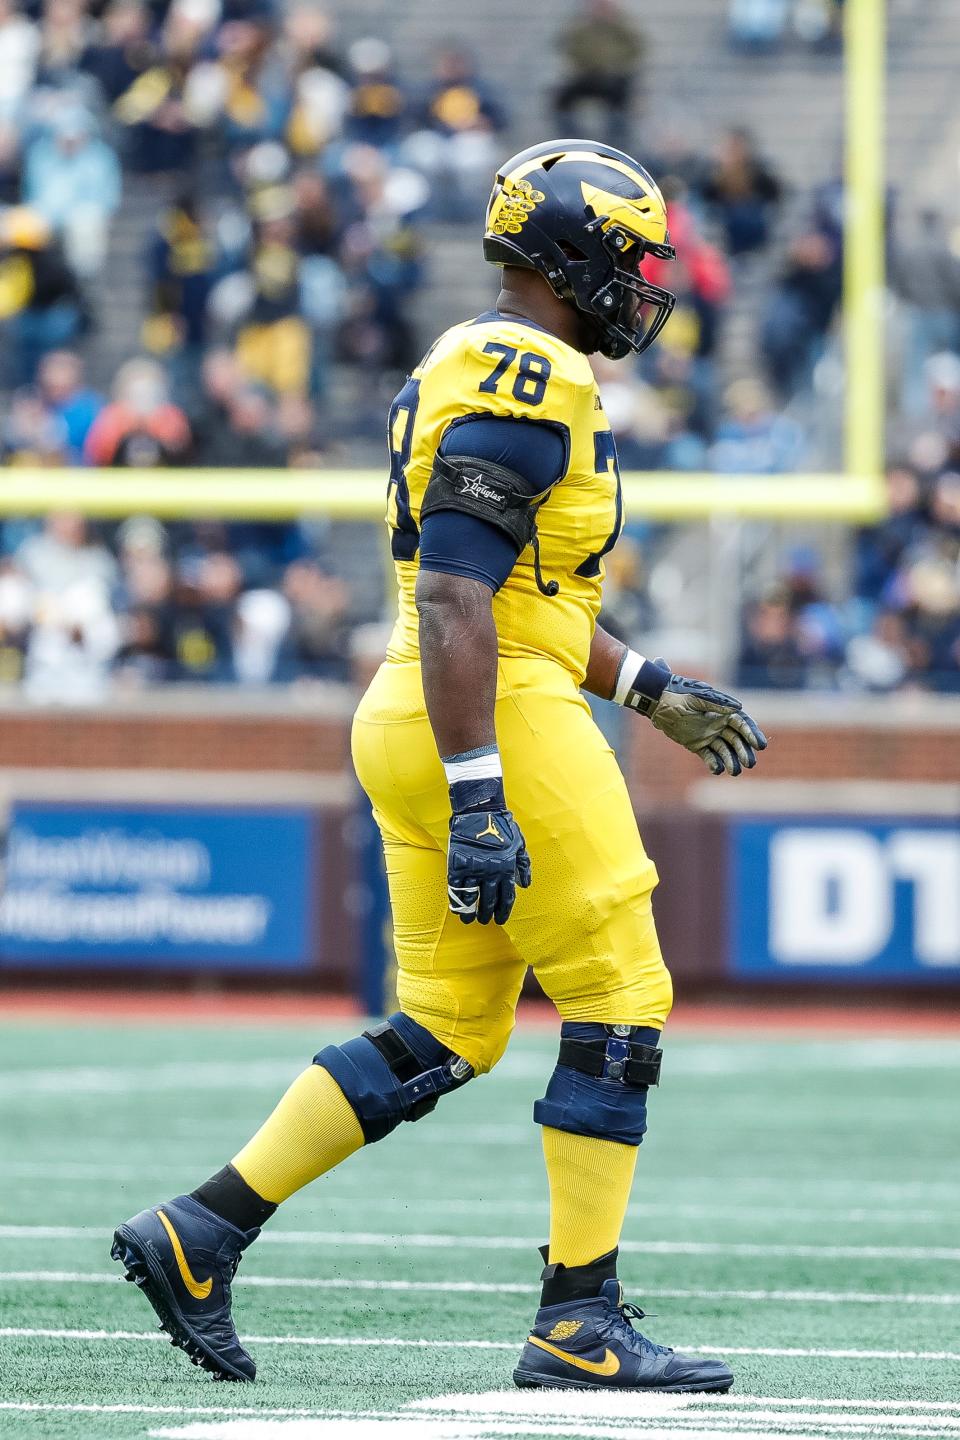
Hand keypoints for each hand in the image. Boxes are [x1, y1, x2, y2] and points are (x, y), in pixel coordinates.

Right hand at [447, 794, 531, 924]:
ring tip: (470, 920)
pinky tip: (458, 909)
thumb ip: (523, 865)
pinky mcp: (458, 864)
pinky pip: (456, 888)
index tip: (500, 920)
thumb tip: (525, 885)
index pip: (506, 897)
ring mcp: (473, 869)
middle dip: (488, 914)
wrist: (479, 810)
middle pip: (489, 901)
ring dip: (471, 912)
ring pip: (472, 898)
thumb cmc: (502, 825)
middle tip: (486, 920)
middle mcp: (491, 872)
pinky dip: (457, 901)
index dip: (504, 911)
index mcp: (507, 868)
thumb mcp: (519, 844)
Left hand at [647, 663, 767, 776]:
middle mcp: (718, 723)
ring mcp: (708, 735)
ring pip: (724, 750)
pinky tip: (717, 770)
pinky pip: (708, 755)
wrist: (657, 700)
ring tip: (734, 772)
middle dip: (744, 751)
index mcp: (722, 710)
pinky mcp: (696, 744)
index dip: (752, 734)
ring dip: (731, 760)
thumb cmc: (678, 693)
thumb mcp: (697, 697)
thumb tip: (739, 708)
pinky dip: (713, 763)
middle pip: (737, 739)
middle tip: (750, 764)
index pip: (742, 723)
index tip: (759, 745)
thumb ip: (717, 703)